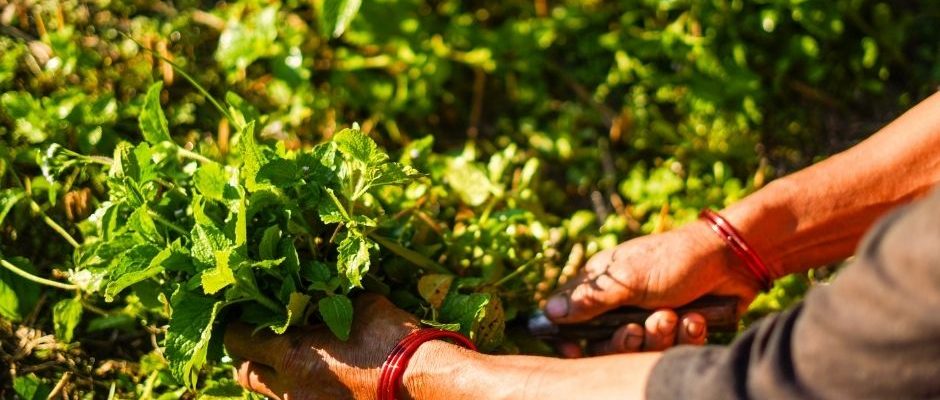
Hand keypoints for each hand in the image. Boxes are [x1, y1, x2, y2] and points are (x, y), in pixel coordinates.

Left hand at [224, 294, 417, 399]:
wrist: (422, 381)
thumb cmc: (391, 338)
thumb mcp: (361, 305)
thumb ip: (331, 302)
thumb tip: (323, 293)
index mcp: (292, 354)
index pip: (238, 342)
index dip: (235, 326)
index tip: (243, 313)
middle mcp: (291, 388)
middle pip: (245, 375)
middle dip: (248, 355)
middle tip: (262, 336)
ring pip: (271, 392)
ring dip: (274, 373)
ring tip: (294, 353)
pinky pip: (297, 399)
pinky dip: (298, 385)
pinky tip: (319, 372)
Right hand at [546, 221, 761, 354]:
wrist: (733, 261)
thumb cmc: (675, 261)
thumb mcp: (629, 279)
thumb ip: (590, 299)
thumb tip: (548, 312)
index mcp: (604, 285)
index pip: (572, 317)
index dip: (571, 337)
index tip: (574, 350)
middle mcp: (623, 303)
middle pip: (606, 342)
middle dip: (625, 341)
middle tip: (640, 329)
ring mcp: (651, 316)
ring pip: (641, 349)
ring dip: (660, 337)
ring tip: (675, 317)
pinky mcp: (678, 328)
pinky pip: (672, 349)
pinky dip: (686, 335)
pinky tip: (696, 319)